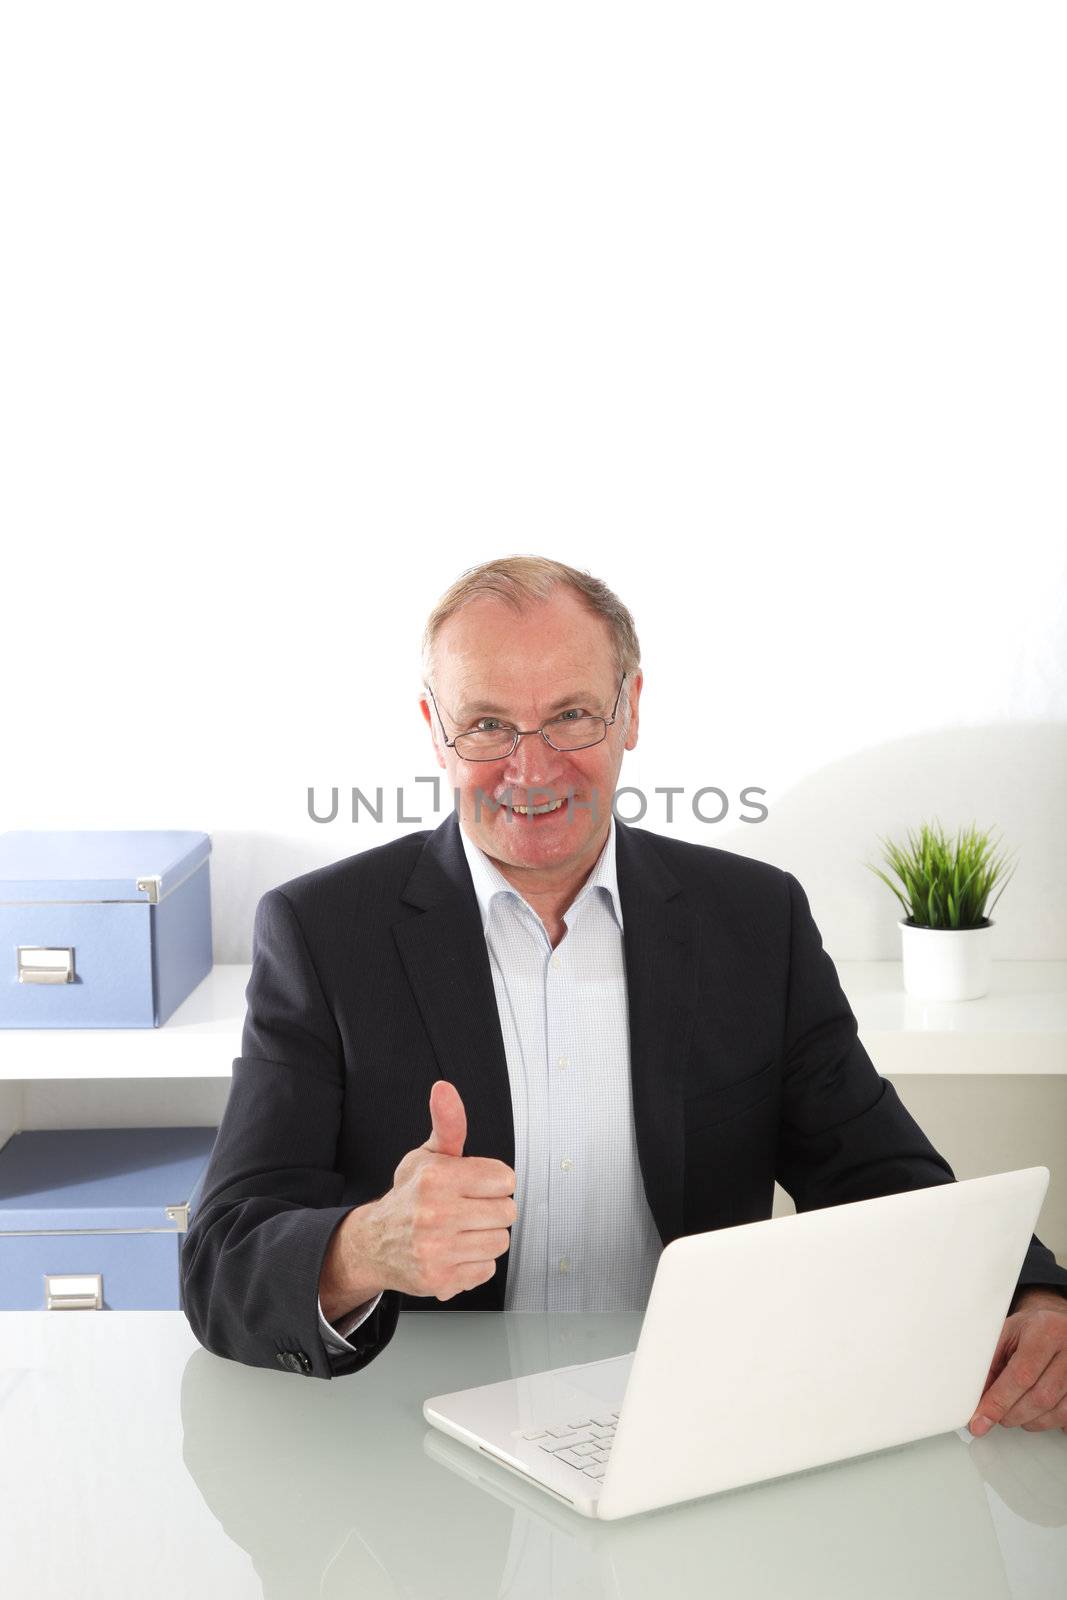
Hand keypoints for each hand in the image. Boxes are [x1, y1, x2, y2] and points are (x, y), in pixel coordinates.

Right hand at [359, 1080, 516, 1301]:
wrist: (374, 1243)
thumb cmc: (409, 1196)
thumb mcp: (428, 1155)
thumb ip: (448, 1123)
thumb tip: (444, 1088)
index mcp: (436, 1178)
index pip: (505, 1179)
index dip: (493, 1181)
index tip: (475, 1185)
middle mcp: (435, 1214)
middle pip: (507, 1212)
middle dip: (492, 1209)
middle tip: (467, 1208)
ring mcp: (437, 1250)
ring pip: (500, 1242)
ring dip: (485, 1236)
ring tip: (460, 1230)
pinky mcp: (440, 1280)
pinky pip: (486, 1269)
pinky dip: (474, 1262)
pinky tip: (454, 1251)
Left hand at [969, 1289, 1066, 1435]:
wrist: (1059, 1327)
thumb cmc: (1032, 1329)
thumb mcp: (1007, 1333)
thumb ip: (991, 1362)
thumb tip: (977, 1396)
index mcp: (1046, 1331)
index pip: (1021, 1374)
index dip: (998, 1400)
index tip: (981, 1418)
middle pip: (1039, 1397)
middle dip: (1010, 1414)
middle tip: (994, 1415)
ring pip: (1054, 1412)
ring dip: (1027, 1420)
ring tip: (1012, 1411)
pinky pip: (1065, 1417)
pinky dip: (1045, 1421)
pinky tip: (1033, 1411)